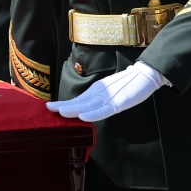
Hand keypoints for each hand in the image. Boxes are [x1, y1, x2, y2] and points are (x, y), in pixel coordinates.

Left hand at [46, 62, 167, 121]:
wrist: (143, 75)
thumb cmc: (126, 84)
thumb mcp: (108, 92)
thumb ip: (98, 100)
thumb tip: (85, 109)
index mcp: (95, 92)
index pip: (77, 100)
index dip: (64, 104)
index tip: (49, 107)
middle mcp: (98, 94)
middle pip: (79, 102)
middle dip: (63, 106)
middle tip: (47, 108)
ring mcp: (107, 98)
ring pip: (88, 106)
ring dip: (73, 109)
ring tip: (60, 111)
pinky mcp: (117, 103)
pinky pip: (103, 110)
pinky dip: (93, 114)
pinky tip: (84, 116)